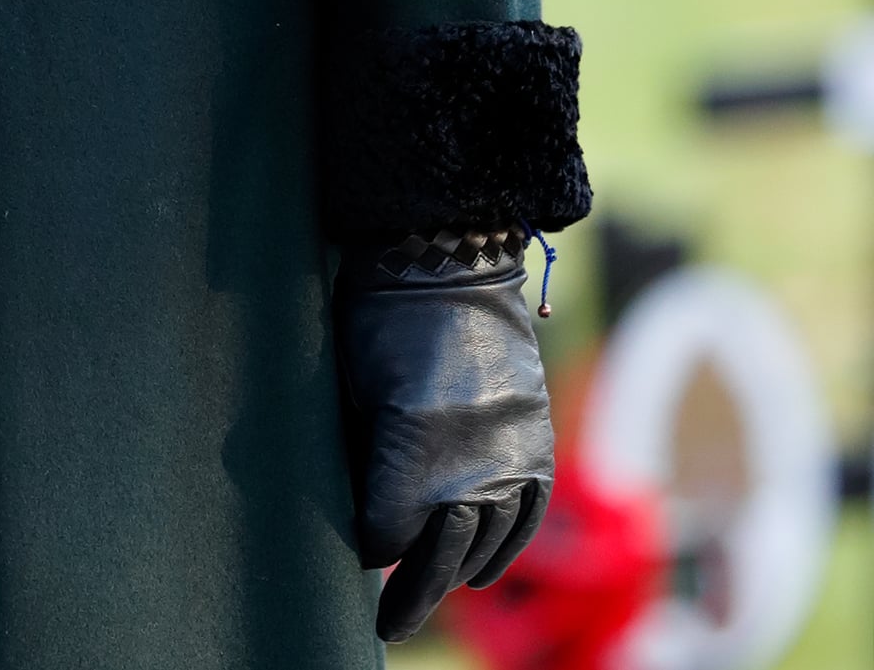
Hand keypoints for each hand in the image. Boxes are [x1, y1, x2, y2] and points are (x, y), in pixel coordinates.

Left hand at [334, 238, 553, 643]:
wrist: (449, 260)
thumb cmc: (379, 319)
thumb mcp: (353, 391)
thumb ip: (364, 461)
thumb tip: (364, 519)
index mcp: (413, 450)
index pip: (385, 535)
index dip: (365, 544)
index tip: (354, 547)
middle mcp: (470, 466)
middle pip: (438, 557)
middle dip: (409, 594)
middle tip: (386, 627)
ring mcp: (510, 456)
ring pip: (485, 546)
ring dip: (455, 575)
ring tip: (430, 593)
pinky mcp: (535, 443)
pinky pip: (527, 519)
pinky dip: (506, 549)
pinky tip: (483, 572)